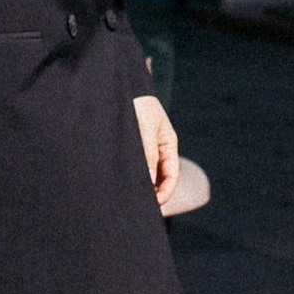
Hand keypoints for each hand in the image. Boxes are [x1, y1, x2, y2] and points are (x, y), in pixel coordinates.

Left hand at [133, 93, 178, 208]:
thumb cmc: (137, 103)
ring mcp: (145, 148)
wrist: (121, 85)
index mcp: (168, 143)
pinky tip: (122, 184)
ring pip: (146, 174)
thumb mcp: (144, 128)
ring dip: (141, 186)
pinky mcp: (131, 147)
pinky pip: (135, 166)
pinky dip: (132, 177)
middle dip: (153, 194)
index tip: (155, 205)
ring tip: (129, 200)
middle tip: (140, 209)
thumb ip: (147, 154)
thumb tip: (150, 180)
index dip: (165, 192)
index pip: (171, 175)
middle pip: (160, 178)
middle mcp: (158, 148)